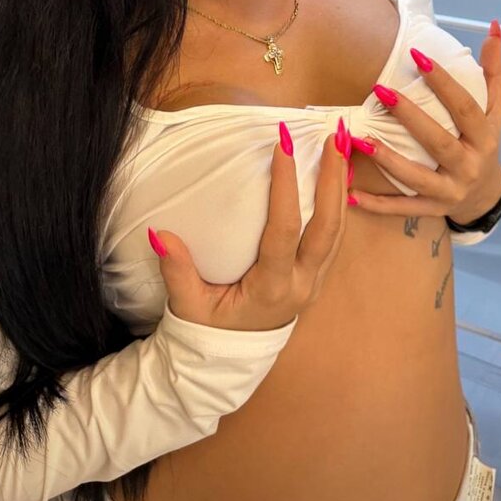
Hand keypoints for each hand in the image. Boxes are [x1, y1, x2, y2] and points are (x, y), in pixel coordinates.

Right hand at [148, 119, 351, 330]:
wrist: (229, 361)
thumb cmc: (208, 331)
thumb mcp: (188, 306)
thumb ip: (177, 271)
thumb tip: (159, 234)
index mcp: (271, 289)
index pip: (283, 230)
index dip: (285, 187)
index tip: (282, 147)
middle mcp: (302, 284)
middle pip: (328, 226)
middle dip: (333, 180)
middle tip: (333, 139)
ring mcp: (314, 282)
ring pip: (339, 230)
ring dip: (341, 188)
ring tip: (342, 148)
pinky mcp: (316, 277)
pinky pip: (335, 237)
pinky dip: (339, 204)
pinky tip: (338, 178)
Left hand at [348, 22, 500, 225]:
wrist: (486, 195)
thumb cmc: (484, 143)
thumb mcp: (494, 109)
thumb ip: (492, 71)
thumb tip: (494, 27)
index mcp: (484, 137)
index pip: (464, 107)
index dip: (443, 82)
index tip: (418, 56)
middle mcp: (468, 165)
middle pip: (438, 141)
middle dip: (410, 117)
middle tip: (381, 91)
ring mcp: (448, 190)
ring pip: (416, 177)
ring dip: (387, 159)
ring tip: (359, 139)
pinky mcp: (430, 209)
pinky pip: (401, 208)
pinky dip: (376, 204)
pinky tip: (350, 193)